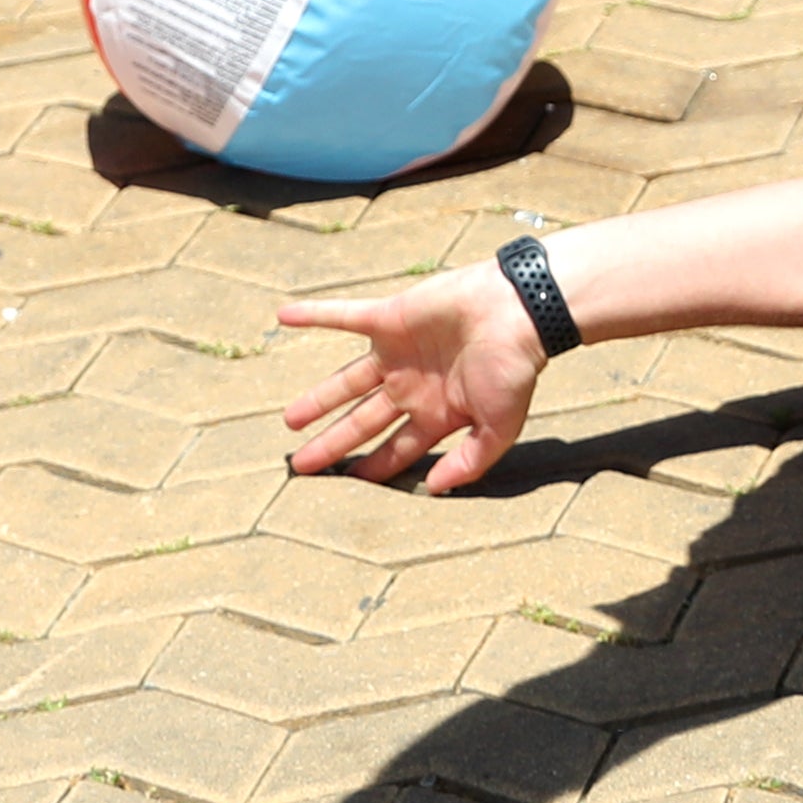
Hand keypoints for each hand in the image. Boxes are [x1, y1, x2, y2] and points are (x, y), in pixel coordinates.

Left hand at [274, 267, 550, 493]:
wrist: (518, 311)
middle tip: (300, 467)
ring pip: (348, 381)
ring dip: (318, 398)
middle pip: (362, 423)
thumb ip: (469, 461)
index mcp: (437, 414)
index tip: (345, 486)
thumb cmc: (513, 369)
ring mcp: (398, 353)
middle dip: (332, 444)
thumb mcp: (499, 427)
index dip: (372, 469)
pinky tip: (285, 315)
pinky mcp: (391, 318)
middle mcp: (412, 386)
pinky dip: (315, 315)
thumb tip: (434, 491)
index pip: (396, 449)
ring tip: (289, 422)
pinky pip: (346, 316)